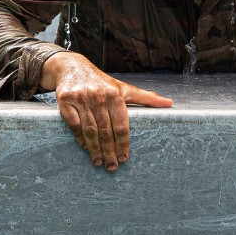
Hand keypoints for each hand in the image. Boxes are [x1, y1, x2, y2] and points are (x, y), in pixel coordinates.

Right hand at [41, 51, 172, 171]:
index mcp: (115, 95)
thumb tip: (170, 103)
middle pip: (106, 131)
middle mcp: (99, 97)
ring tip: (99, 162)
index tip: (124, 158)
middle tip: (112, 167)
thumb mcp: (124, 89)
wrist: (72, 67)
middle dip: (110, 151)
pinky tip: (85, 148)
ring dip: (95, 149)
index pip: (121, 125)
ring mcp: (81, 99)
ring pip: (90, 130)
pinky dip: (79, 138)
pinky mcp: (65, 101)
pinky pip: (74, 124)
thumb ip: (146, 98)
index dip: (123, 143)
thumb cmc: (102, 83)